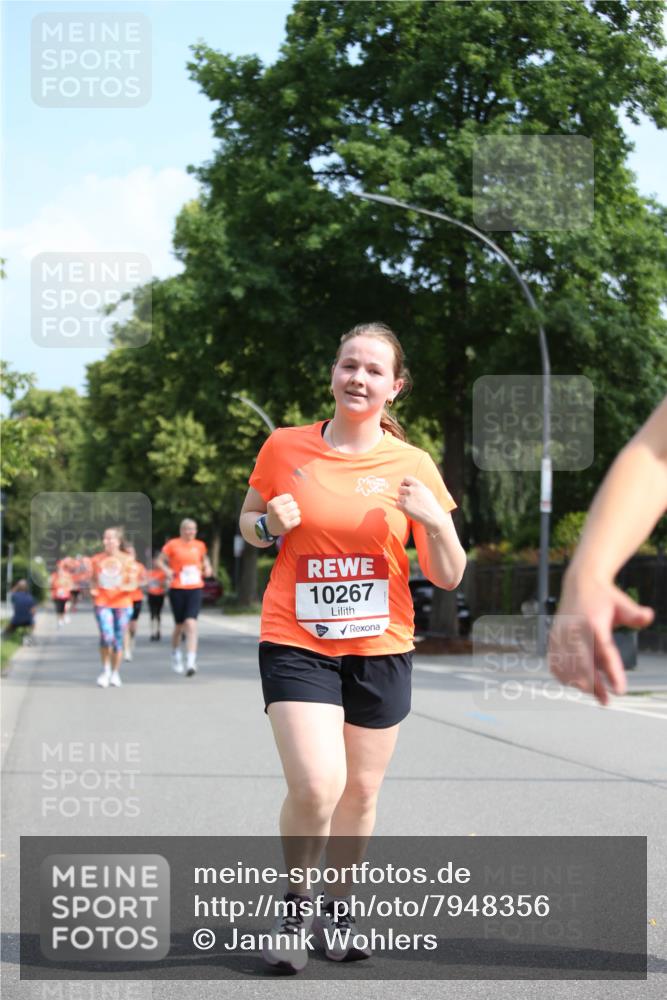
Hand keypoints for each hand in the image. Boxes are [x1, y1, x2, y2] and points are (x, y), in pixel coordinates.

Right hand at [266, 493, 300, 535]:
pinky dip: (297, 520)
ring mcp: (282, 519)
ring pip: (297, 512)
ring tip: (292, 515)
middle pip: (294, 504)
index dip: (290, 500)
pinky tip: (293, 520)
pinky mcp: (286, 526)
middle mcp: (277, 510)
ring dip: (296, 513)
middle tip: (290, 510)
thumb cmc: (276, 511)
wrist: (270, 527)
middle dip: (294, 506)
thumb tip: (300, 489)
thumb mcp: (275, 502)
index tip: (287, 503)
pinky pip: (298, 520)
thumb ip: (283, 497)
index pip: (289, 497)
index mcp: (273, 503)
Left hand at [396, 476, 444, 531]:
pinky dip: (401, 507)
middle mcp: (411, 490)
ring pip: (398, 497)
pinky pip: (397, 504)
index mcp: (418, 485)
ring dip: (402, 501)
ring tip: (411, 506)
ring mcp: (407, 498)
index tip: (406, 488)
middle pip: (400, 488)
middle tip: (409, 499)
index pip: (406, 479)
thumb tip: (407, 485)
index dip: (405, 484)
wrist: (432, 516)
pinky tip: (408, 509)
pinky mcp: (403, 506)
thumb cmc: (431, 505)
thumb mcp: (426, 491)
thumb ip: (417, 487)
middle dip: (402, 493)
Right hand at [548, 573, 653, 705]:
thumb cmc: (603, 596)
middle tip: (606, 700)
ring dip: (580, 683)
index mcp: (592, 621)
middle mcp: (574, 629)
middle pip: (582, 664)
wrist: (580, 583)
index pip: (603, 652)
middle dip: (594, 686)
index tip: (619, 690)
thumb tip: (648, 616)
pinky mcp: (553, 638)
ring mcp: (561, 634)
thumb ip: (634, 614)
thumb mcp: (622, 603)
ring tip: (595, 694)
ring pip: (567, 667)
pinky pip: (555, 663)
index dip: (611, 673)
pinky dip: (564, 676)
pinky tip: (576, 683)